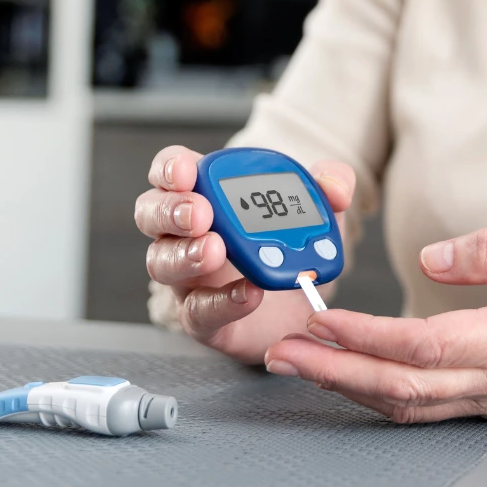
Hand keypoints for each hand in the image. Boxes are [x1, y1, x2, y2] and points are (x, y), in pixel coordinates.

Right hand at [135, 145, 355, 363]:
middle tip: (201, 214)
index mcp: (206, 192)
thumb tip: (336, 187)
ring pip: (161, 262)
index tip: (189, 171)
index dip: (171, 168)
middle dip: (171, 210)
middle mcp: (185, 232)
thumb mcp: (317, 206)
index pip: (170, 169)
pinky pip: (197, 311)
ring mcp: (187, 277)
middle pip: (151, 213)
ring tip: (216, 251)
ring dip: (186, 255)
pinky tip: (248, 292)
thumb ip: (331, 185)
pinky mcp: (202, 318)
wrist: (299, 299)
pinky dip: (222, 302)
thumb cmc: (291, 241)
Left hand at [263, 224, 486, 421]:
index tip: (317, 322)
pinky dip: (389, 399)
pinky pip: (436, 409)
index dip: (361, 338)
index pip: (421, 344)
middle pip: (402, 387)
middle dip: (334, 373)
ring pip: (414, 407)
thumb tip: (431, 260)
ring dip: (353, 389)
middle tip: (281, 355)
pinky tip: (363, 384)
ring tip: (307, 368)